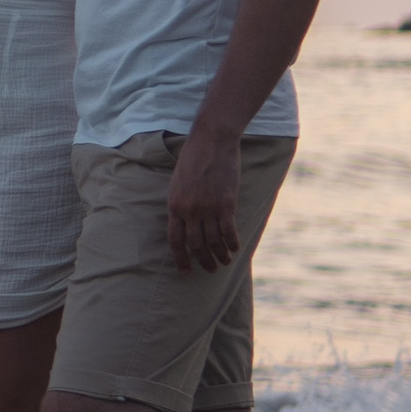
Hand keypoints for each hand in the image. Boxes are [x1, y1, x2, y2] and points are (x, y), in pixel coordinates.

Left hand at [164, 131, 241, 271]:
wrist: (211, 141)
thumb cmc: (194, 159)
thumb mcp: (178, 182)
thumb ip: (181, 204)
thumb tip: (185, 224)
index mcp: (174, 205)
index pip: (175, 240)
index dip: (181, 258)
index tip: (186, 270)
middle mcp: (189, 210)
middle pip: (195, 245)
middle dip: (203, 261)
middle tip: (210, 269)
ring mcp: (208, 208)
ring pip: (213, 241)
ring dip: (220, 255)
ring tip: (225, 261)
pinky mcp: (226, 203)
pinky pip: (229, 231)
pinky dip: (232, 243)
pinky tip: (235, 248)